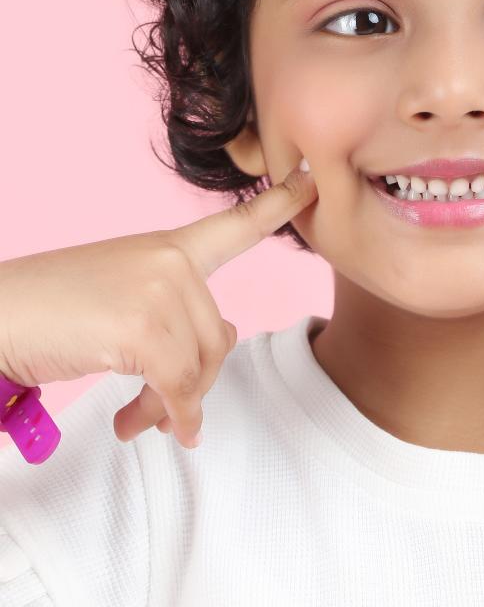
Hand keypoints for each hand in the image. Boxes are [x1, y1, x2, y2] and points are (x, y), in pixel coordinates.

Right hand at [0, 165, 317, 448]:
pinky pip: (176, 389)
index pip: (233, 226)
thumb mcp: (124, 303)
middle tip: (161, 416)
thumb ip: (177, 315)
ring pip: (198, 369)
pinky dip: (166, 416)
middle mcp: (169, 261)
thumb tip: (228, 339)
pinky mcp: (142, 328)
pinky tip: (138, 427)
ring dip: (170, 408)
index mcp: (165, 248)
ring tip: (137, 422)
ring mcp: (158, 290)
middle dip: (190, 386)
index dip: (278, 204)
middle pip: (218, 340)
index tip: (310, 179)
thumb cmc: (49, 314)